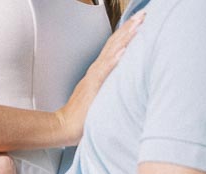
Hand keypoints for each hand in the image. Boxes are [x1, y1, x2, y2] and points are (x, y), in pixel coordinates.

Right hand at [56, 11, 144, 144]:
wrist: (62, 126)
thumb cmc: (81, 116)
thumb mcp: (99, 98)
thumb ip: (109, 89)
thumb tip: (124, 85)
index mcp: (99, 72)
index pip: (115, 47)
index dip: (126, 33)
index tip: (140, 21)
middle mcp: (96, 70)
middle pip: (114, 44)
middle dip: (129, 28)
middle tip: (143, 15)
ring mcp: (94, 78)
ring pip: (111, 52)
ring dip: (125, 38)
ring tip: (137, 25)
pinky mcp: (92, 89)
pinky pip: (104, 72)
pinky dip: (113, 61)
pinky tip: (123, 51)